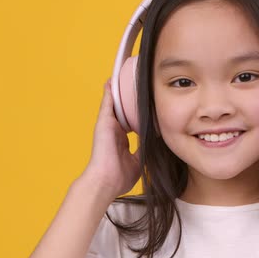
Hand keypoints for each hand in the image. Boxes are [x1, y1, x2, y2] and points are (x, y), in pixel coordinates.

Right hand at [81, 78, 140, 197]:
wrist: (106, 181)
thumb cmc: (119, 177)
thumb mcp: (137, 160)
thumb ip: (144, 150)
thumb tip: (155, 144)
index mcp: (121, 139)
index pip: (131, 120)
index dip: (137, 112)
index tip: (146, 104)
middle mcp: (114, 130)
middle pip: (122, 109)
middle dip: (128, 98)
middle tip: (136, 83)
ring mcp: (107, 125)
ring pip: (114, 103)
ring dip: (118, 91)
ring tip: (123, 75)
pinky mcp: (103, 123)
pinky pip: (107, 103)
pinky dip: (109, 92)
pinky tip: (112, 81)